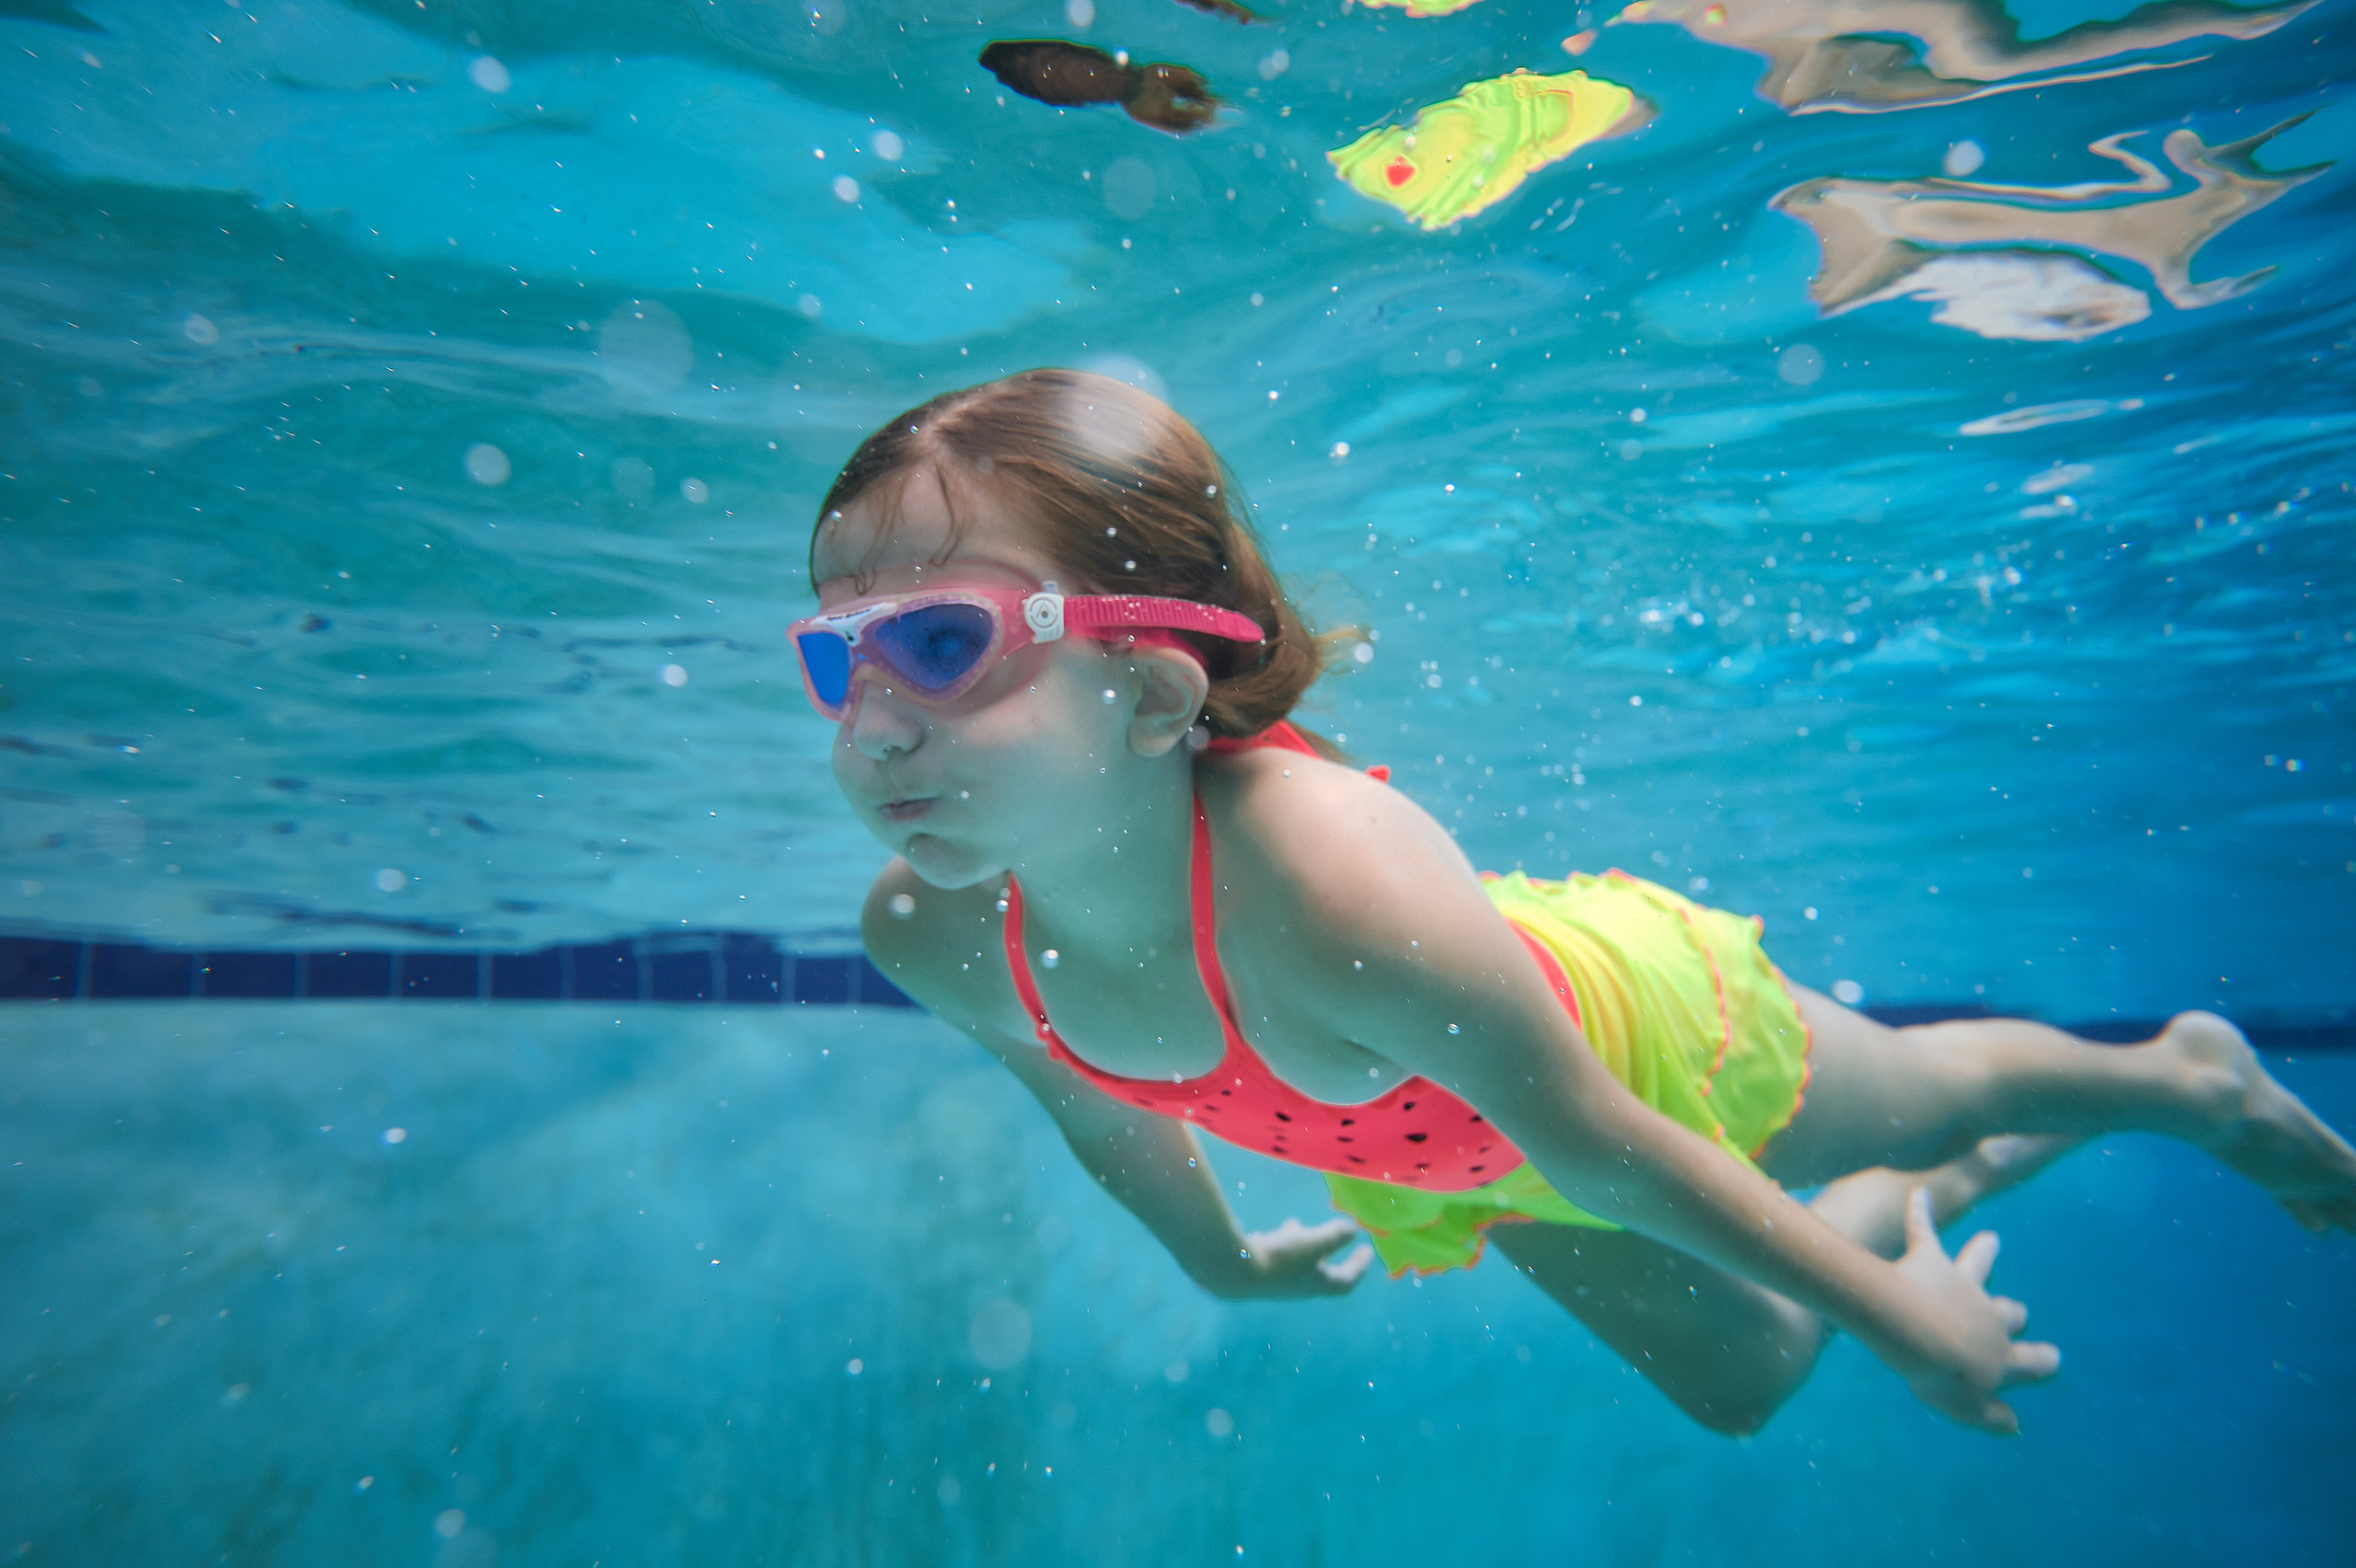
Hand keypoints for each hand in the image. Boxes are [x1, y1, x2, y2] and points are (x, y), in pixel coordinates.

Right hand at [1219, 1216, 1372, 1299]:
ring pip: (1294, 1263)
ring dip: (1299, 1243)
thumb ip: (1334, 1236)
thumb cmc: (1281, 1258)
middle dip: (1327, 1251)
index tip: (1367, 1250)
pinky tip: (1268, 1233)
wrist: (1235, 1272)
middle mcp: (1298, 1288)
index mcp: (1317, 1285)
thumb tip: (1353, 1230)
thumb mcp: (1313, 1242)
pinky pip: (1273, 1259)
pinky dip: (1277, 1243)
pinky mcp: (1257, 1275)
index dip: (1359, 1266)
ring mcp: (1276, 1284)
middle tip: (1333, 1235)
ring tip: (1294, 1224)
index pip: (1345, 1281)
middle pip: (1320, 1273)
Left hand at [1886, 1187, 2061, 1433]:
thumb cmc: (1941, 1376)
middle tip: (2017, 1311)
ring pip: (1977, 1264)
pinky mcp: (1929, 1260)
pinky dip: (1920, 1211)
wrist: (1914, 1332)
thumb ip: (1991, 1417)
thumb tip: (2013, 1425)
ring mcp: (1961, 1284)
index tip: (2053, 1358)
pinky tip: (1918, 1193)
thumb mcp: (1968, 1408)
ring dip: (1983, 1252)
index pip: (2029, 1359)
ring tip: (1991, 1239)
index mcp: (1999, 1354)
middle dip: (2013, 1313)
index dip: (2041, 1361)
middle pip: (2008, 1311)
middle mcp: (1987, 1315)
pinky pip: (1922, 1230)